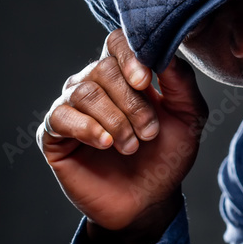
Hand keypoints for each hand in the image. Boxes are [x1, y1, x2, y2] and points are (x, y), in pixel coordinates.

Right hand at [36, 29, 207, 232]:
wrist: (149, 201)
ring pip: (84, 92)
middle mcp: (94, 84)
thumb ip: (180, 82)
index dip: (129, 56)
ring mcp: (71, 108)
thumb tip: (166, 51)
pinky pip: (61, 116)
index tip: (145, 81)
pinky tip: (106, 144)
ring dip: (115, 120)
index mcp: (124, 74)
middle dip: (131, 103)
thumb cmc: (167, 156)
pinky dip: (87, 128)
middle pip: (102, 69)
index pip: (116, 42)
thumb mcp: (188, 117)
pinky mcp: (54, 134)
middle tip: (150, 133)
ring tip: (132, 147)